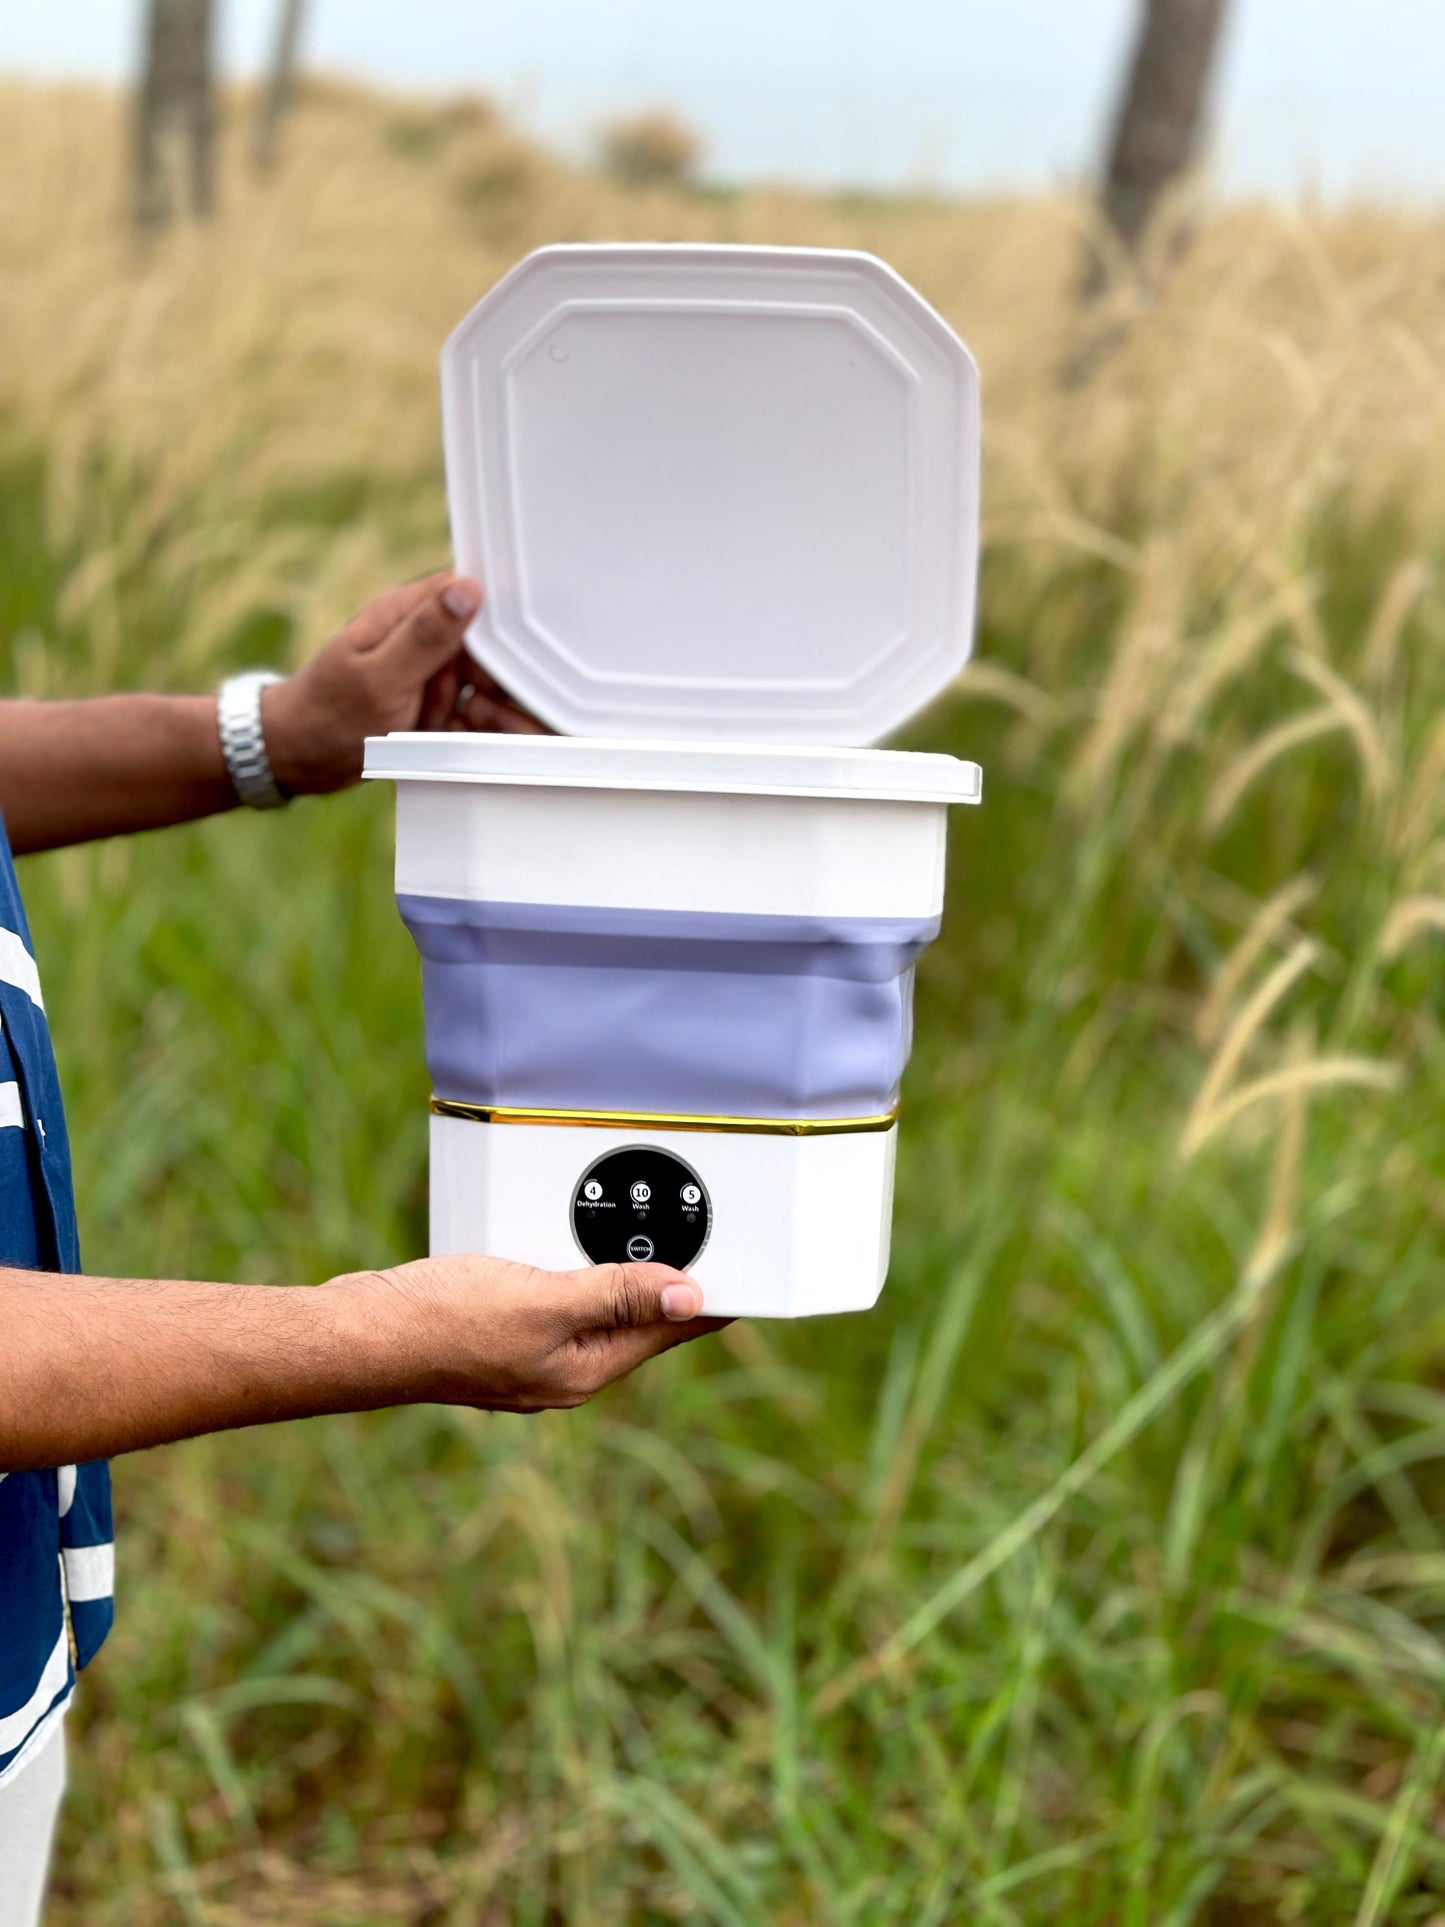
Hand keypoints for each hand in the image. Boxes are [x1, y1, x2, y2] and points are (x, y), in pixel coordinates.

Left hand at [261, 572, 545, 796]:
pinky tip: (435, 742)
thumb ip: (426, 635)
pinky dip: (462, 732)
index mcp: (403, 613)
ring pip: (481, 686)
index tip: (490, 670)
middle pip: (485, 649)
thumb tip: (468, 589)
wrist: (295, 760)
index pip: (471, 598)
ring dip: (470, 714)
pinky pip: (465, 713)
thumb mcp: (379, 678)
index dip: (493, 632)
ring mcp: (425, 672)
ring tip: (425, 728)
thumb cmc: (327, 718)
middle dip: (482, 686)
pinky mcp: (428, 702)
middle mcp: (418, 637)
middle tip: (441, 710)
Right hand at [343, 1256, 723, 1413]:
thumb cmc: (443, 1323)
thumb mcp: (544, 1301)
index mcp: (585, 1369)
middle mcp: (563, 1367)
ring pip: (594, 1301)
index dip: (710, 1295)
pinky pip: (553, 1290)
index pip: (670, 1329)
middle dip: (667, 1274)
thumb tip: (690, 1295)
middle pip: (637, 1316)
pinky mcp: (497, 1327)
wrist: (358, 1334)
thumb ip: (617, 1298)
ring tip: (643, 1224)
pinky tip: (562, 1230)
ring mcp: (529, 1351)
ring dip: (616, 1264)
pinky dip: (567, 1259)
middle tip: (702, 1226)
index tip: (750, 1264)